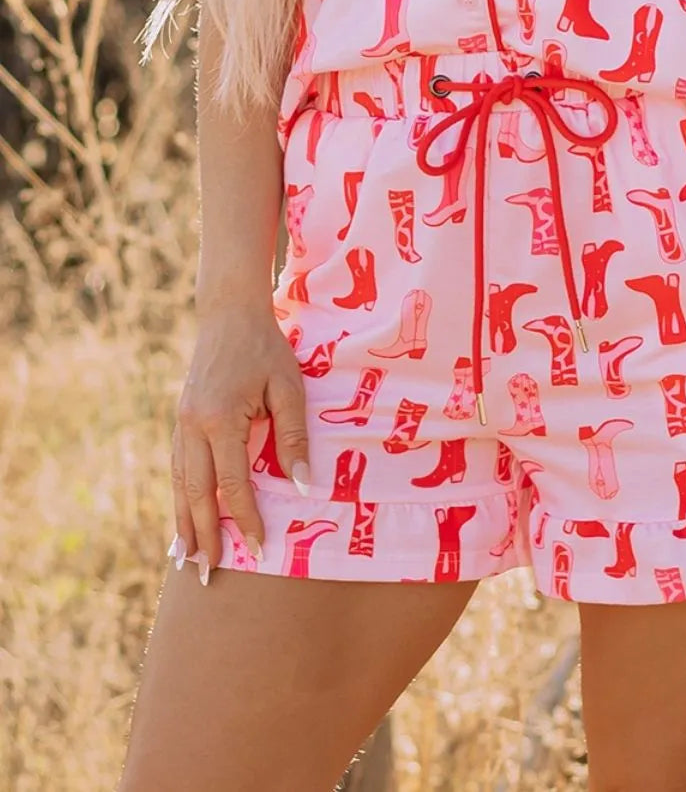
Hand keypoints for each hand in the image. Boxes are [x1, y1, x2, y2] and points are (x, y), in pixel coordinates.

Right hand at [169, 300, 309, 582]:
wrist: (229, 314)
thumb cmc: (267, 349)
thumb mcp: (289, 388)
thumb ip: (294, 437)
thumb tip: (302, 487)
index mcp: (220, 419)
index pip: (232, 484)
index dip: (245, 519)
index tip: (258, 549)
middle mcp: (193, 426)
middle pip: (196, 493)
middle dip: (203, 536)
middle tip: (207, 575)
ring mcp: (181, 423)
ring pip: (180, 483)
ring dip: (184, 523)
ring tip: (188, 559)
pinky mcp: (180, 420)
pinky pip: (178, 468)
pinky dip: (180, 497)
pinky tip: (184, 518)